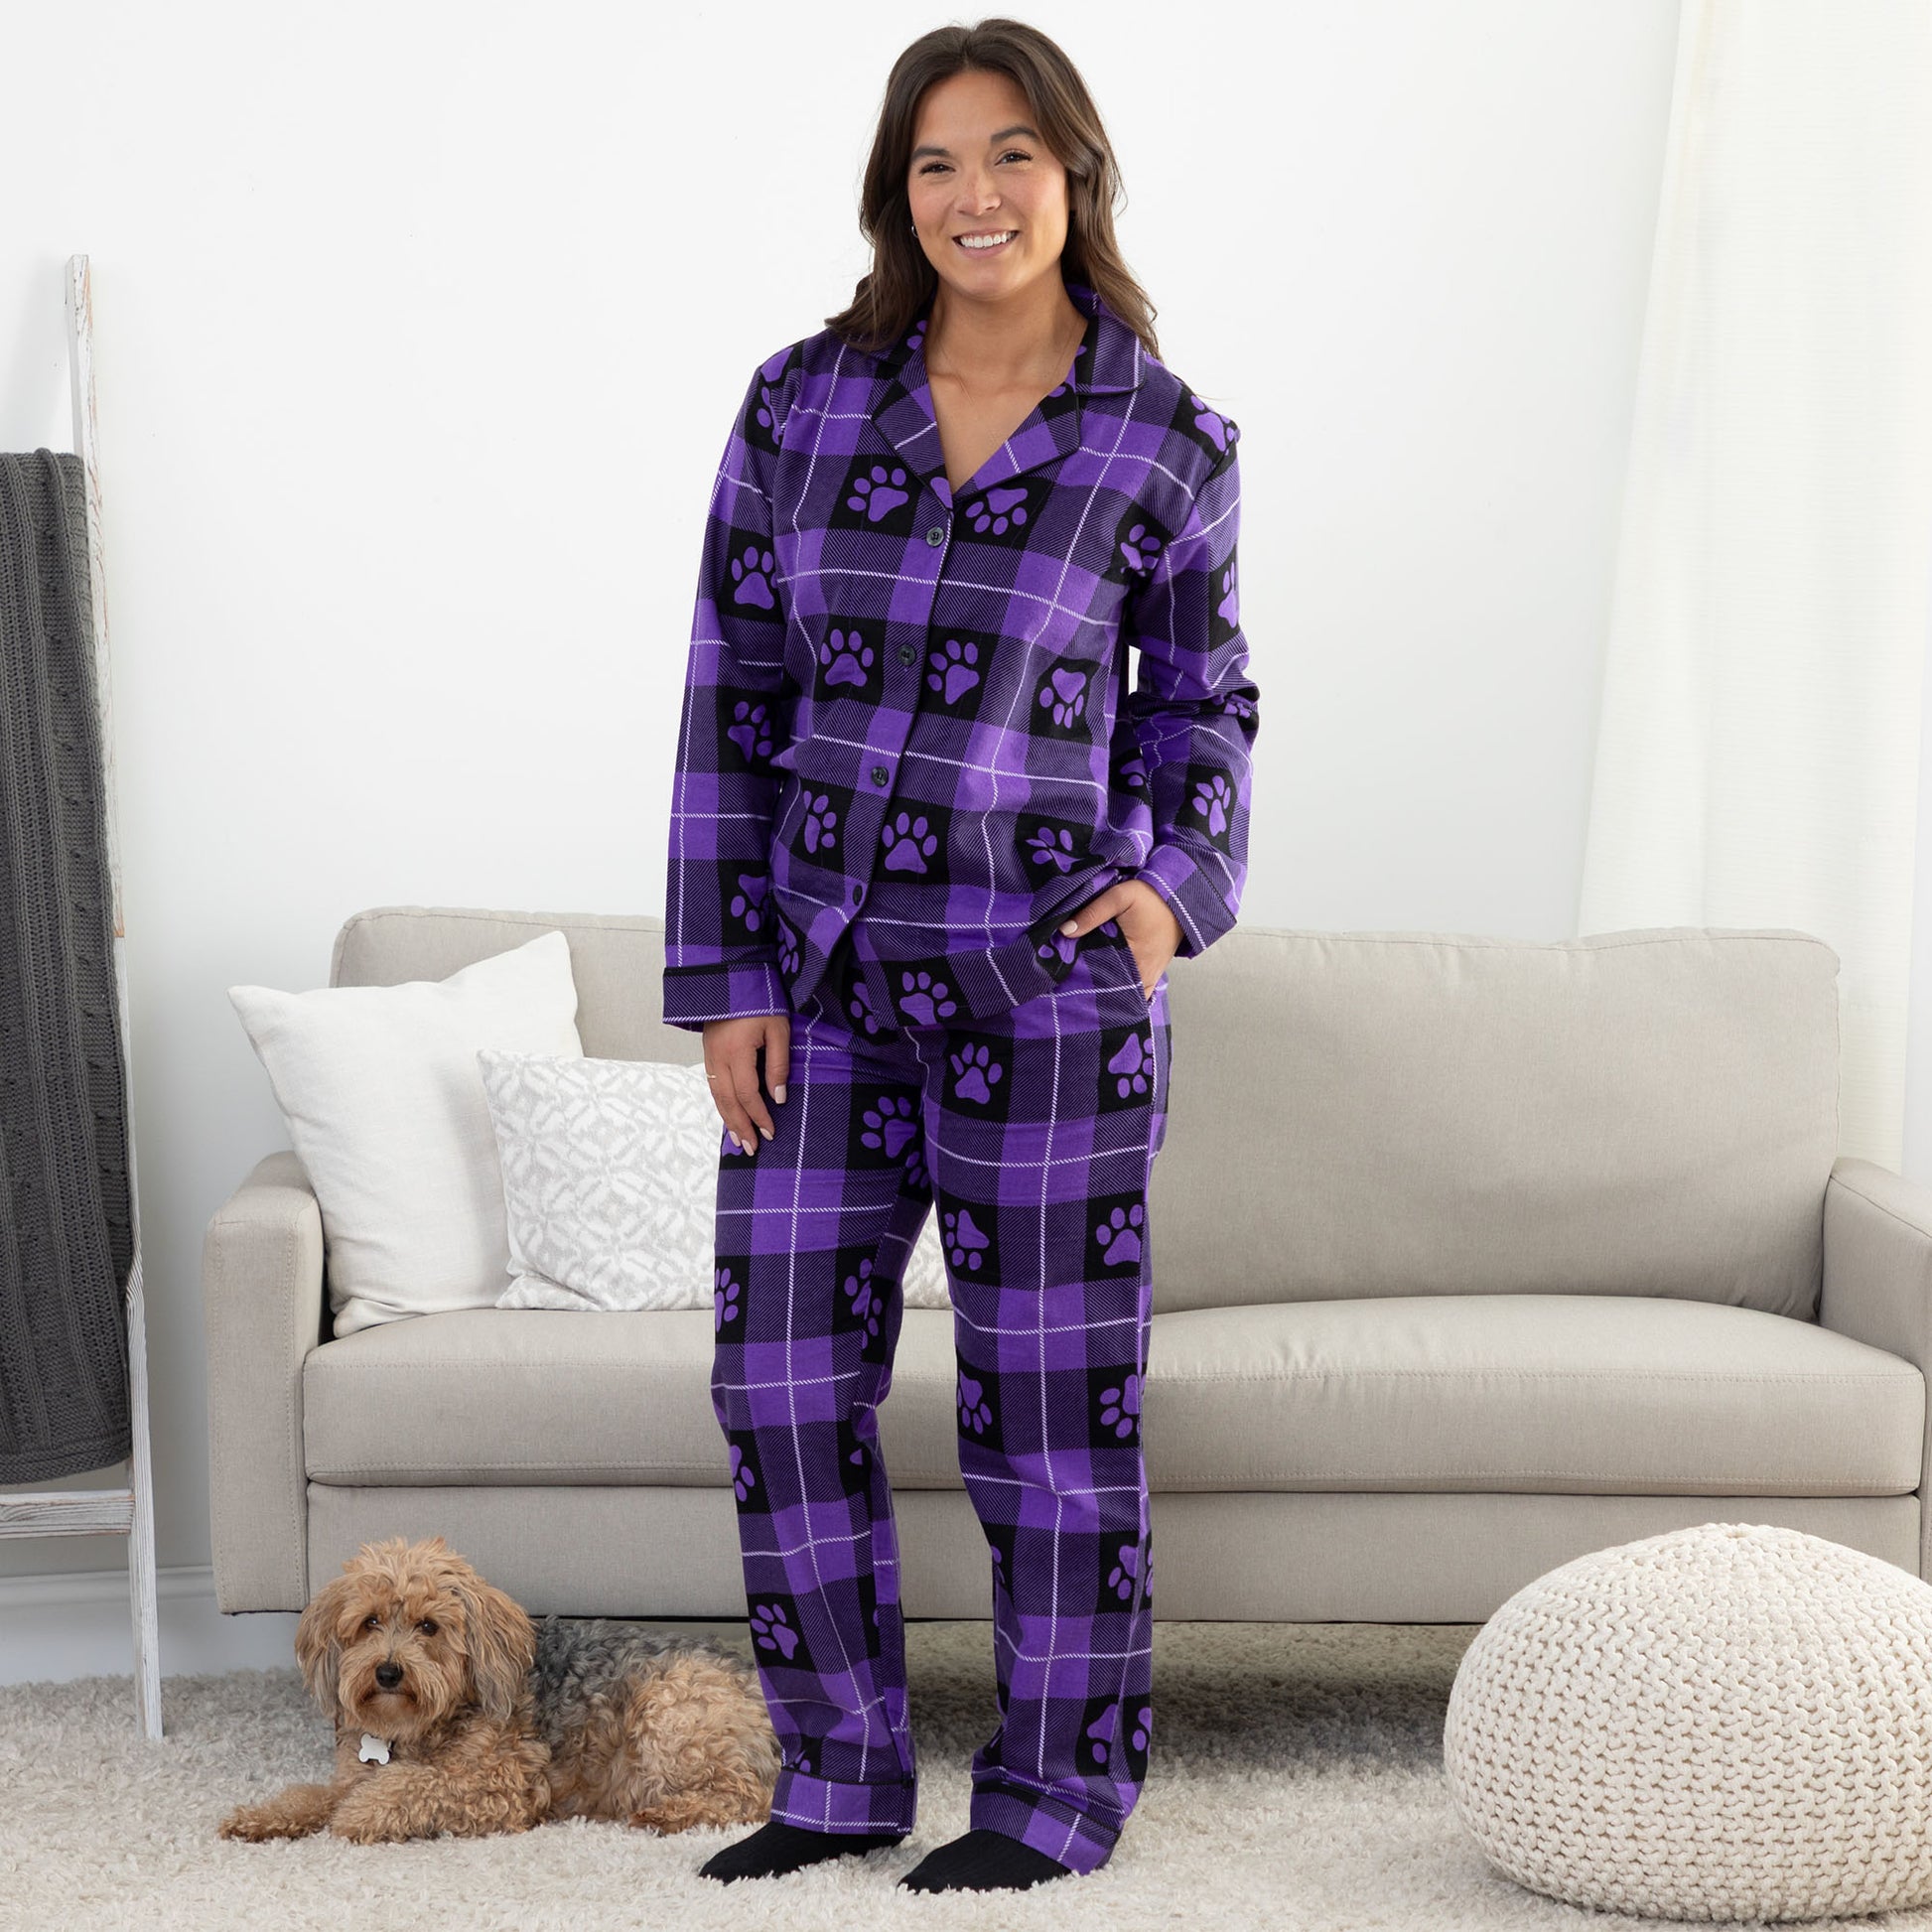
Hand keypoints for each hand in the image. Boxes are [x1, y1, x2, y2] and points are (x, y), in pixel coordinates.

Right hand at [701, 1012, 789, 1153]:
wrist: (733, 976)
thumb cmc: (762, 1000)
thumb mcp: (778, 1029)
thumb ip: (778, 1064)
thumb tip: (778, 1097)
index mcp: (736, 1051)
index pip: (747, 1093)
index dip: (758, 1115)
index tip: (770, 1132)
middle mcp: (718, 1057)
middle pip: (727, 1101)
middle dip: (740, 1126)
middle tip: (752, 1148)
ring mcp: (709, 1055)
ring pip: (716, 1095)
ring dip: (728, 1119)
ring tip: (739, 1140)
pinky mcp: (708, 1052)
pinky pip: (712, 1085)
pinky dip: (721, 1104)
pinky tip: (729, 1115)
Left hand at [1055, 877, 1181, 1000]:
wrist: (1180, 899)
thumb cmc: (1152, 898)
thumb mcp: (1120, 896)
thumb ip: (1092, 913)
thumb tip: (1065, 932)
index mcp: (1134, 957)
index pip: (1100, 978)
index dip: (1081, 980)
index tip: (1064, 978)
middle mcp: (1143, 974)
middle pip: (1111, 991)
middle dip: (1091, 989)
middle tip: (1070, 984)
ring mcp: (1149, 978)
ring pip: (1123, 996)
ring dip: (1106, 992)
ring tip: (1085, 987)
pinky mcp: (1153, 976)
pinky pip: (1137, 995)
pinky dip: (1123, 995)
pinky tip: (1107, 992)